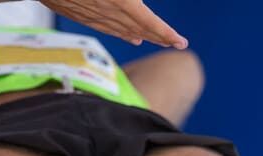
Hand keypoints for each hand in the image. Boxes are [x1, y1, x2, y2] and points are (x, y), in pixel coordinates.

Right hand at [39, 0, 187, 48]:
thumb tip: (139, 1)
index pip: (148, 19)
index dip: (166, 32)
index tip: (181, 42)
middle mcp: (108, 11)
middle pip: (140, 28)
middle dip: (161, 37)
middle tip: (178, 44)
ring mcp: (93, 14)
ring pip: (124, 30)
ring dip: (145, 36)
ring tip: (162, 42)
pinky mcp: (81, 14)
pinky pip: (107, 28)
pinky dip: (123, 34)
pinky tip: (132, 38)